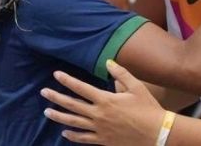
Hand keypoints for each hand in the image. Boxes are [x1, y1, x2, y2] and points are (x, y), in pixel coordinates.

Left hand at [41, 60, 164, 144]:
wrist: (156, 133)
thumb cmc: (148, 108)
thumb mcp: (137, 87)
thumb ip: (121, 74)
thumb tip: (108, 62)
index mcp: (105, 99)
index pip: (81, 88)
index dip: (67, 80)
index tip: (56, 75)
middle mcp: (99, 114)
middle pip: (72, 105)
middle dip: (56, 98)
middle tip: (44, 92)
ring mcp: (99, 129)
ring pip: (74, 122)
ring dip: (59, 116)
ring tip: (47, 112)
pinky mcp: (103, 141)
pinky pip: (84, 139)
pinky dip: (72, 136)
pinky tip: (64, 132)